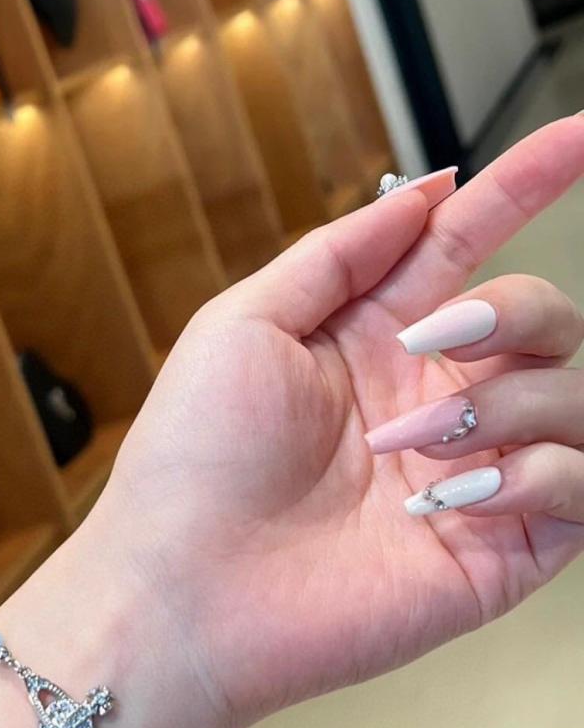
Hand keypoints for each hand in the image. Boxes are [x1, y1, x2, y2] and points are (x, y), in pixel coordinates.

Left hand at [0, 118, 581, 727]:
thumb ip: (341, 254)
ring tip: (412, 447)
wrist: (183, 592)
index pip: (473, 250)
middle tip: (433, 344)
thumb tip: (427, 189)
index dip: (527, 186)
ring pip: (574, 400)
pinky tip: (454, 498)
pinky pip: (583, 488)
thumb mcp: (245, 325)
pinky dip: (540, 477)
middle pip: (545, 321)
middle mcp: (433, 404)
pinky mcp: (495, 553)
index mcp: (375, 347)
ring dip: (505, 404)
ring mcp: (469, 478)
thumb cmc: (191, 464)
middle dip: (513, 311)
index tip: (575, 135)